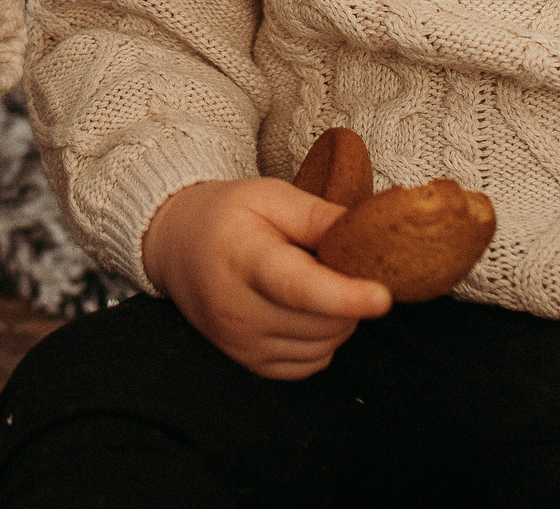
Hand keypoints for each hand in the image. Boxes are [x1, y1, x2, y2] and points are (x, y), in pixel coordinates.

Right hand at [141, 178, 391, 379]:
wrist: (176, 246)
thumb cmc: (227, 216)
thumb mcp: (270, 196)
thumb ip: (319, 216)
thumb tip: (369, 237)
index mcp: (242, 259)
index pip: (298, 288)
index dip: (344, 295)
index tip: (383, 296)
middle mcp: (237, 310)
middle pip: (322, 321)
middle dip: (349, 296)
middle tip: (333, 262)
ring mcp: (241, 343)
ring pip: (324, 345)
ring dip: (338, 318)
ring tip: (314, 281)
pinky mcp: (249, 363)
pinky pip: (311, 363)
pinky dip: (322, 340)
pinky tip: (306, 310)